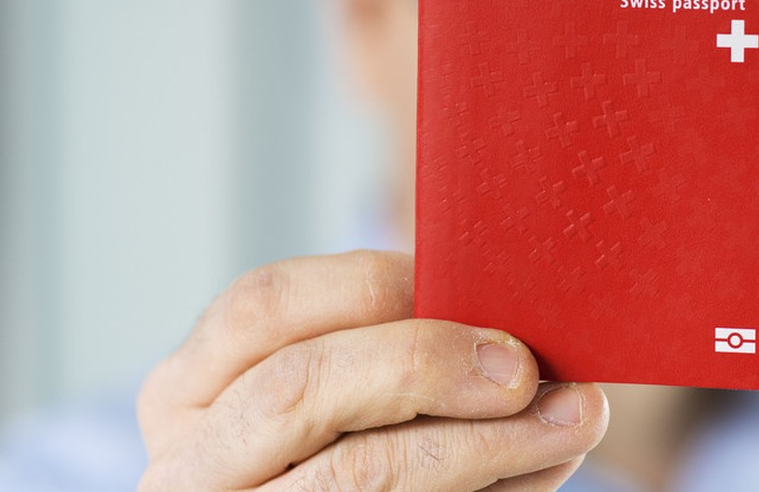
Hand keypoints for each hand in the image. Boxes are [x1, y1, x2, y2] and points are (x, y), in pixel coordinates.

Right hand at [137, 250, 607, 489]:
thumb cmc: (332, 449)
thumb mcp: (322, 392)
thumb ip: (384, 345)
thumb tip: (505, 316)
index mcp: (186, 391)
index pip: (262, 305)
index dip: (373, 285)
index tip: (471, 286)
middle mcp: (190, 465)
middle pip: (301, 386)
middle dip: (427, 363)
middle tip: (523, 366)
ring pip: (359, 472)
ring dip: (486, 442)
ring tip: (572, 421)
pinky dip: (489, 491)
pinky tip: (540, 468)